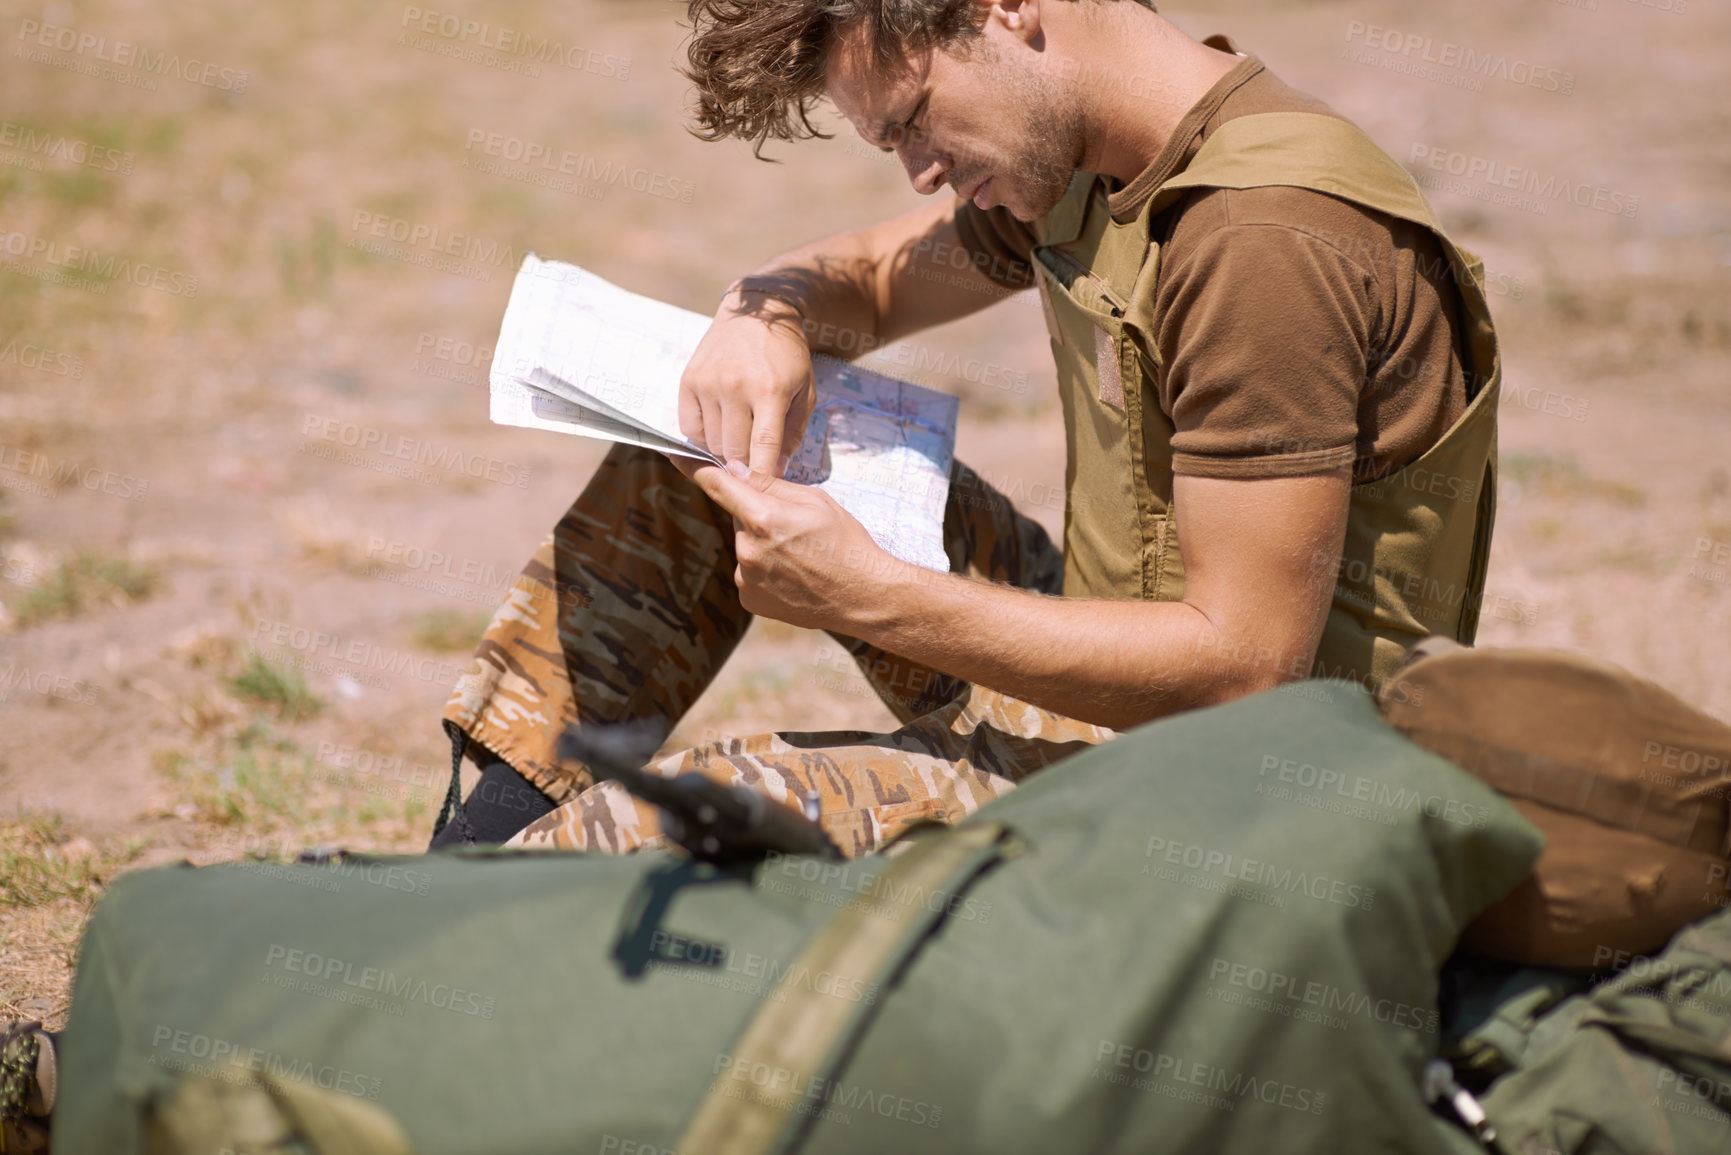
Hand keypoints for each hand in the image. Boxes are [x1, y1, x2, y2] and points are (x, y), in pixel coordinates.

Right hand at [679, 289, 817, 477]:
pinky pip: (690, 428)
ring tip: (740, 436)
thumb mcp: (805, 391)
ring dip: (726, 449)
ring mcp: (709, 383)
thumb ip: (793, 432)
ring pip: (711, 443)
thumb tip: (777, 470)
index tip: (764, 489)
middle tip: (753, 462)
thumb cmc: (786, 357)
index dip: (763, 475)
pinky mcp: (689, 381)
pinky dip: (704, 435)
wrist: (756, 314)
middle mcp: (735, 386)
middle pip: (734, 451)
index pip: (763, 447)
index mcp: (770, 391)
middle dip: (745, 464)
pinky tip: (720, 424)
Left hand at [685, 462, 899, 631]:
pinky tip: (794, 575)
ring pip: (745, 547)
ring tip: (800, 557)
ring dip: (763, 546)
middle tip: (795, 529)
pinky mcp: (749, 600)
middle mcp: (747, 548)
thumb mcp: (815, 500)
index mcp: (763, 517)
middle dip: (759, 517)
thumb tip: (737, 471)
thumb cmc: (847, 544)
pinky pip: (749, 573)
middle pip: (740, 518)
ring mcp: (746, 578)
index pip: (717, 485)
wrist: (865, 596)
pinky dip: (765, 571)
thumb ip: (770, 485)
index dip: (694, 468)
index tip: (675, 456)